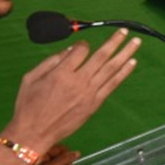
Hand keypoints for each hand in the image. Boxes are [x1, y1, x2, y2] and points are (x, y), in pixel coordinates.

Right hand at [4, 30, 141, 153]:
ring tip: (135, 42)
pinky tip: (132, 63)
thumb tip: (70, 50)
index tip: (82, 46)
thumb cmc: (29, 106)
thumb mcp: (31, 78)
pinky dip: (123, 73)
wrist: (34, 133)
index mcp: (61, 73)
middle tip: (125, 31)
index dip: (82, 45)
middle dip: (114, 41)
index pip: (80, 50)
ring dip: (125, 54)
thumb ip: (51, 61)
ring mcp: (88, 93)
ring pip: (111, 69)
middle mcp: (78, 81)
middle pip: (101, 56)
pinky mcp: (94, 104)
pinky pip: (112, 85)